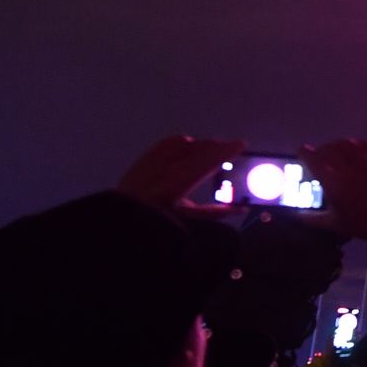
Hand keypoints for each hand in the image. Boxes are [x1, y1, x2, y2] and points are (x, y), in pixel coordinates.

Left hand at [118, 136, 244, 214]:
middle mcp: (165, 168)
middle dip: (216, 146)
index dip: (227, 150)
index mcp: (178, 184)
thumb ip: (215, 213)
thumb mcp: (188, 221)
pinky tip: (187, 145)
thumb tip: (240, 208)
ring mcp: (152, 162)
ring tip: (211, 147)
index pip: (209, 160)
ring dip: (200, 144)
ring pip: (183, 143)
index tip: (242, 144)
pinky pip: (166, 144)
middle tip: (230, 148)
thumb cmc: (158, 224)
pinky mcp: (143, 160)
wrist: (124, 222)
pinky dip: (181, 142)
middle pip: (198, 148)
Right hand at [301, 139, 366, 242]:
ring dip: (340, 144)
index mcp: (334, 184)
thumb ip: (312, 219)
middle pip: (330, 149)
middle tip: (321, 153)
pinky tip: (359, 148)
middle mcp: (349, 170)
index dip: (305, 152)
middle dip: (322, 148)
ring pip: (349, 144)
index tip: (302, 150)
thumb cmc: (361, 225)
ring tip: (339, 150)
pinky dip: (361, 144)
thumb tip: (297, 216)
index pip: (314, 160)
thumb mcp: (334, 224)